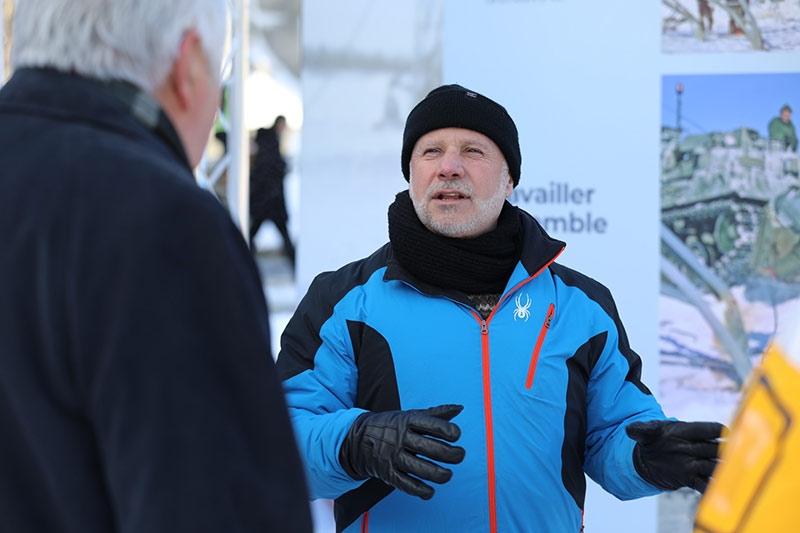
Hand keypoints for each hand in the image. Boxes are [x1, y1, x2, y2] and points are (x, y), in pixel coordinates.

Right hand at [339, 404, 465, 499]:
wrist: (358, 438)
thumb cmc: (392, 426)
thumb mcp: (410, 414)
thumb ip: (436, 414)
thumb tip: (460, 408)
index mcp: (407, 420)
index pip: (432, 425)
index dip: (449, 431)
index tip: (456, 435)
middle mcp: (400, 437)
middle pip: (430, 448)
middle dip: (451, 454)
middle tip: (459, 456)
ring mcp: (393, 456)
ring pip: (421, 469)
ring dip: (440, 475)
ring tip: (448, 474)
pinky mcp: (387, 472)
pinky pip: (406, 484)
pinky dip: (421, 490)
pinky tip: (430, 491)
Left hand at [626, 419, 724, 492]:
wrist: (648, 459)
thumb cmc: (652, 440)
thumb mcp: (645, 433)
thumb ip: (640, 430)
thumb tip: (628, 429)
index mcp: (687, 431)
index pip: (707, 428)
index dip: (716, 430)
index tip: (725, 432)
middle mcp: (696, 447)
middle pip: (715, 448)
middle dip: (725, 452)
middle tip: (735, 456)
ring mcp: (695, 463)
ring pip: (713, 467)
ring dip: (721, 470)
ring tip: (730, 475)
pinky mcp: (691, 479)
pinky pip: (704, 484)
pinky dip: (710, 489)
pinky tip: (716, 494)